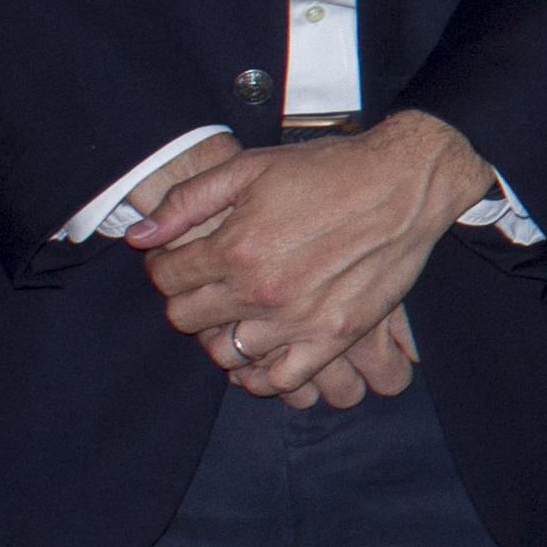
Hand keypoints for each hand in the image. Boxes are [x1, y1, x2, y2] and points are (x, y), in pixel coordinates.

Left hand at [139, 111, 488, 395]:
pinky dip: (259, 377)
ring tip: (231, 315)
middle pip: (187, 319)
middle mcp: (261, 289)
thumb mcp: (251, 166)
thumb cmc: (330, 170)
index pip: (167, 278)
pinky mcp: (333, 336)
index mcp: (236, 245)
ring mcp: (298, 319)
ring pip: (224, 354)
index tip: (175, 261)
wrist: (406, 182)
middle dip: (185, 300)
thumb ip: (189, 201)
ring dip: (218, 336)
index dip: (163, 267)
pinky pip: (280, 379)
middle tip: (203, 284)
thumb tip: (140, 236)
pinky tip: (257, 356)